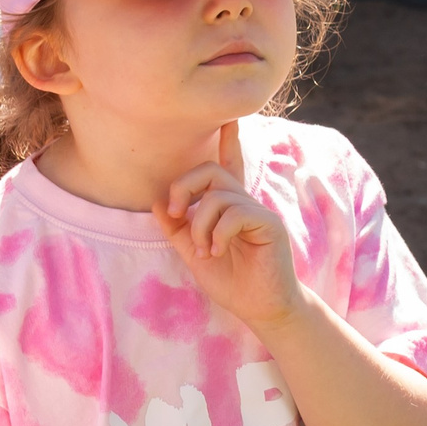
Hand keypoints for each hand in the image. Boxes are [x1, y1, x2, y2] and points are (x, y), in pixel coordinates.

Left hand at [160, 120, 304, 328]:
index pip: (227, 166)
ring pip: (217, 196)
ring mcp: (258, 211)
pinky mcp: (269, 224)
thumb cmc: (232, 282)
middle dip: (184, 186)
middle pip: (210, 171)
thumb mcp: (194, 254)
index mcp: (229, 208)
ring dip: (200, 224)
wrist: (260, 308)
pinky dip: (217, 233)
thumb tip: (157, 203)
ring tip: (205, 249)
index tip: (229, 118)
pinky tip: (218, 250)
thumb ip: (177, 229)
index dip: (229, 141)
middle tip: (175, 213)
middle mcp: (244, 203)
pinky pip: (234, 213)